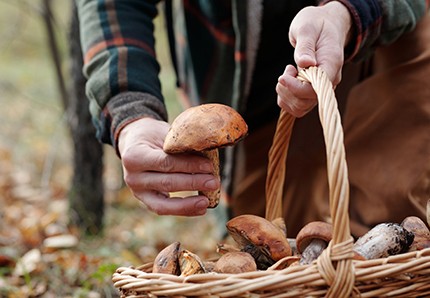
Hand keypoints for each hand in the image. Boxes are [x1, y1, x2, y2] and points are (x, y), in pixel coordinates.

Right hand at [117, 117, 219, 215]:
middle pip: (167, 183)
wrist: (134, 142)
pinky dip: (184, 210)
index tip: (209, 166)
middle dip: (193, 183)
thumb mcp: (164, 134)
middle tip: (214, 182)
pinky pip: (164, 209)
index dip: (189, 165)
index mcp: (134, 155)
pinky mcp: (144, 200)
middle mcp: (132, 176)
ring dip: (189, 203)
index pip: (166, 163)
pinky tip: (200, 209)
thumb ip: (180, 146)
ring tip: (207, 200)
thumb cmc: (153, 135)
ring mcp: (137, 191)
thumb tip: (208, 156)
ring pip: (164, 203)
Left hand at [277, 1, 351, 116]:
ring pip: (299, 108)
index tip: (283, 76)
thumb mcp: (308, 27)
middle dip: (287, 90)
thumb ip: (306, 46)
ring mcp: (319, 88)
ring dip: (284, 94)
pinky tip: (287, 80)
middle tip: (287, 70)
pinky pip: (295, 105)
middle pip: (305, 103)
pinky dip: (284, 97)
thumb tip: (304, 63)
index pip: (315, 89)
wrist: (325, 25)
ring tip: (286, 74)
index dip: (296, 88)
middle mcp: (328, 82)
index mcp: (331, 65)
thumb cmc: (316, 24)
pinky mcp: (310, 91)